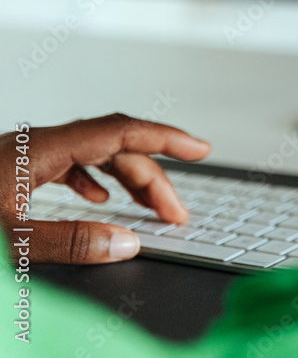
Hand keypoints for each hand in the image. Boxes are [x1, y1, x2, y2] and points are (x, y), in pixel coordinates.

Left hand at [0, 114, 210, 263]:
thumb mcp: (10, 240)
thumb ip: (69, 242)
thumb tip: (125, 243)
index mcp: (37, 150)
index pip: (119, 132)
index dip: (166, 138)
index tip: (200, 149)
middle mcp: (35, 146)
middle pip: (113, 149)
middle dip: (152, 179)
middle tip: (176, 213)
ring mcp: (25, 157)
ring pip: (95, 156)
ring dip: (129, 181)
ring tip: (151, 209)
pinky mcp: (16, 172)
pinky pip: (71, 165)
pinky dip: (98, 181)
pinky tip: (102, 199)